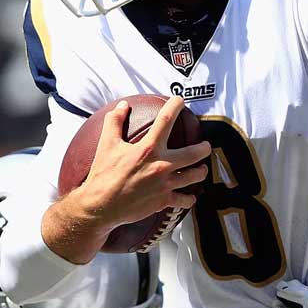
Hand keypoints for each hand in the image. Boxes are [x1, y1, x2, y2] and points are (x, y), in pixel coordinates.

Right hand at [68, 97, 210, 236]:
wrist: (101, 206)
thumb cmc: (103, 175)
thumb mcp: (106, 144)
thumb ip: (114, 122)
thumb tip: (122, 105)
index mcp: (148, 149)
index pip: (166, 120)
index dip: (175, 106)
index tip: (180, 101)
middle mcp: (161, 165)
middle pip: (193, 153)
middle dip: (204, 148)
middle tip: (205, 145)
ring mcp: (164, 184)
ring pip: (193, 177)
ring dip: (201, 172)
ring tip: (202, 169)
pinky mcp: (163, 201)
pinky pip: (184, 200)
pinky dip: (189, 198)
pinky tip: (190, 196)